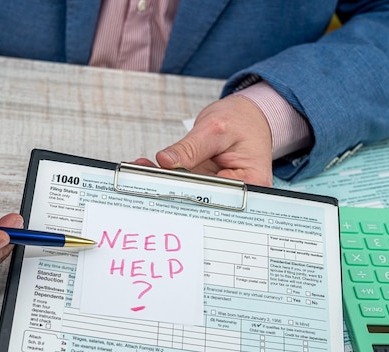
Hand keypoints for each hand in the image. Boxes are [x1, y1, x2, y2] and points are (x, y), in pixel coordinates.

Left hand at [136, 95, 273, 185]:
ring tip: (138, 172)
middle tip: (141, 180)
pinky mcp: (202, 183)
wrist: (247, 116)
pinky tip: (145, 168)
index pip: (213, 196)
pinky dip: (165, 175)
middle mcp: (234, 193)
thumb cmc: (241, 120)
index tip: (159, 186)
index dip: (184, 193)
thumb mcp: (215, 129)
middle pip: (198, 199)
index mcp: (249, 184)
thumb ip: (190, 148)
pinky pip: (182, 183)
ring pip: (185, 192)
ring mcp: (216, 189)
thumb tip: (165, 162)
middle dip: (168, 190)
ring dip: (161, 183)